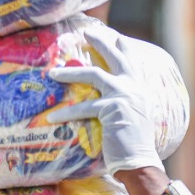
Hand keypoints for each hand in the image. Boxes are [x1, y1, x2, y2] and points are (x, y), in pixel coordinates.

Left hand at [46, 28, 163, 175]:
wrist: (139, 162)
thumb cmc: (134, 145)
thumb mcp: (133, 116)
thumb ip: (125, 102)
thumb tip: (108, 98)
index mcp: (141, 89)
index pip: (132, 61)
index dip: (122, 47)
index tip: (114, 36)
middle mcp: (134, 87)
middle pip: (115, 57)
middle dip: (100, 42)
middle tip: (86, 32)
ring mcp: (124, 95)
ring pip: (93, 74)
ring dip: (70, 73)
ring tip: (52, 74)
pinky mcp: (111, 108)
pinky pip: (83, 106)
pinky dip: (66, 113)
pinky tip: (52, 118)